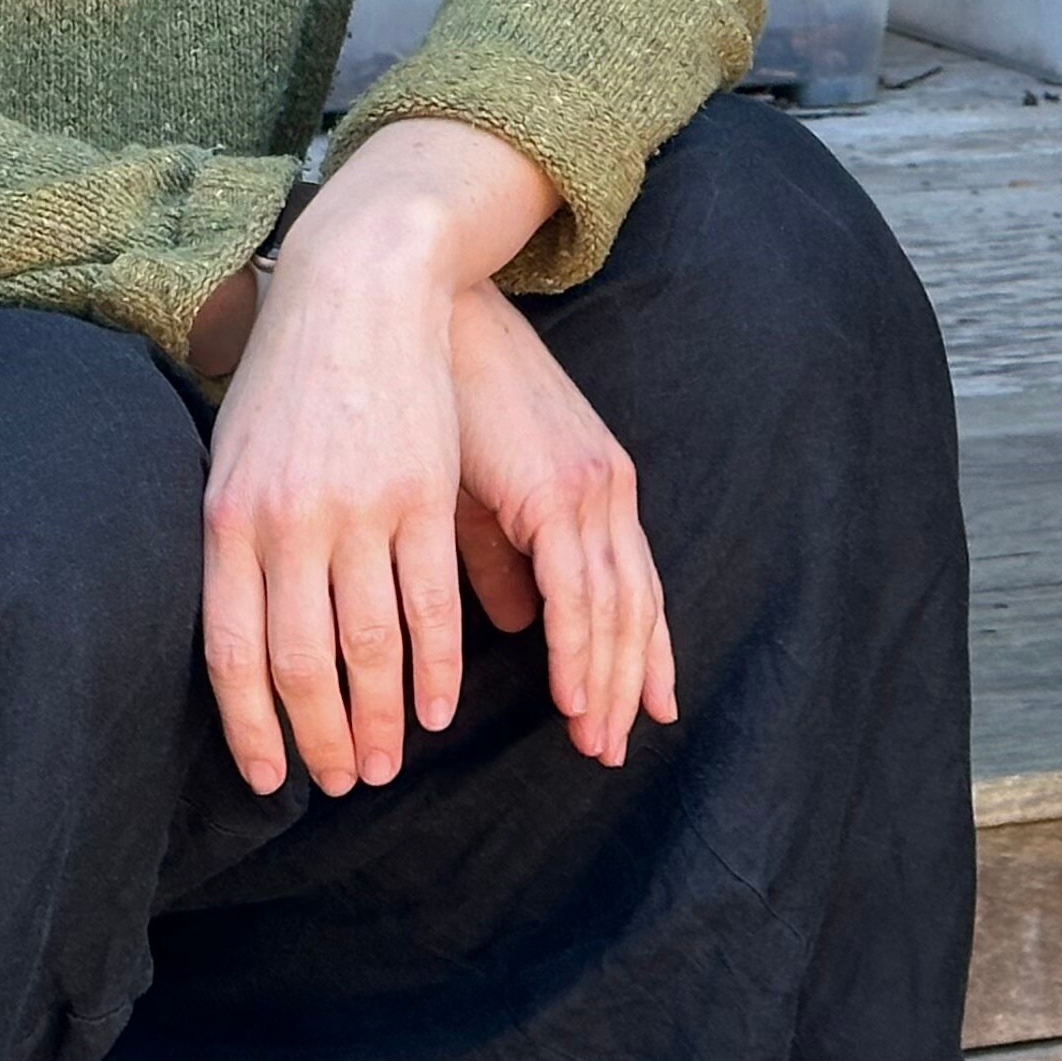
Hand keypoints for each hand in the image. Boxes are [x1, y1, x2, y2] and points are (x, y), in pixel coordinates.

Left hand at [193, 121, 555, 797]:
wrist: (356, 285)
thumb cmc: (285, 374)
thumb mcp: (233, 456)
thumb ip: (232, 545)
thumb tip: (234, 640)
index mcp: (228, 521)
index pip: (231, 654)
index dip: (252, 729)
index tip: (271, 779)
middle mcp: (287, 525)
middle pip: (301, 665)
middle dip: (323, 739)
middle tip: (344, 782)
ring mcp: (358, 510)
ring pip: (370, 646)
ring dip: (380, 718)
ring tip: (388, 761)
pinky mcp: (421, 494)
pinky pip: (430, 602)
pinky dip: (435, 665)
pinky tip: (437, 705)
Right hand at [450, 283, 674, 765]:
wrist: (423, 313)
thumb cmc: (436, 395)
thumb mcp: (475, 489)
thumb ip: (501, 555)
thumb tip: (520, 621)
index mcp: (593, 483)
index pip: (632, 584)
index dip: (639, 651)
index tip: (638, 709)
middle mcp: (607, 488)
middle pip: (634, 606)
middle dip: (625, 682)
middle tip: (610, 747)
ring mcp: (590, 487)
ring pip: (614, 609)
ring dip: (604, 682)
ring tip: (592, 742)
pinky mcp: (558, 490)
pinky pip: (580, 590)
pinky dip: (579, 649)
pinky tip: (569, 697)